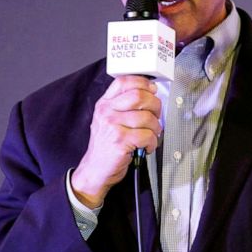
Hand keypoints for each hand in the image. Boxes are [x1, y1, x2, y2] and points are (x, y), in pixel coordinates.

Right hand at [71, 75, 161, 207]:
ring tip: (150, 135)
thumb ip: (123, 106)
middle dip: (155, 106)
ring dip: (155, 128)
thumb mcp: (108, 120)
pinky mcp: (120, 141)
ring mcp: (113, 126)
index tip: (152, 90)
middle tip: (156, 116)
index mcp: (104, 104)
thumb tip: (150, 93)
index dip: (143, 83)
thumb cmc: (106, 146)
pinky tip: (146, 146)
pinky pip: (147, 136)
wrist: (95, 170)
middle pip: (139, 96)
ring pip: (147, 118)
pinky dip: (152, 143)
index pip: (124, 82)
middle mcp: (107, 112)